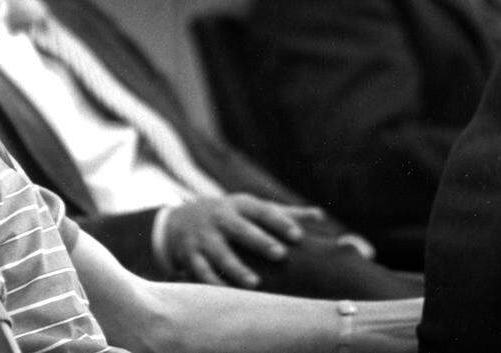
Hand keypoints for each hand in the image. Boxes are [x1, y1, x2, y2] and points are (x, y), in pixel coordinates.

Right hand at [163, 194, 324, 287]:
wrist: (180, 220)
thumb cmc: (230, 216)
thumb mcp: (252, 209)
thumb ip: (286, 214)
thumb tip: (320, 216)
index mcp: (240, 205)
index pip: (262, 211)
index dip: (280, 222)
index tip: (299, 236)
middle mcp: (220, 218)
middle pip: (240, 229)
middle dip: (259, 241)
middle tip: (280, 254)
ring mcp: (203, 237)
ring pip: (220, 254)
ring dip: (237, 268)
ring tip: (255, 283)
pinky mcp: (190, 255)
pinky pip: (202, 272)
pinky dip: (214, 283)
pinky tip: (229, 294)